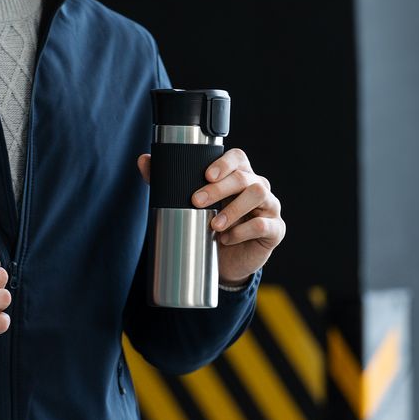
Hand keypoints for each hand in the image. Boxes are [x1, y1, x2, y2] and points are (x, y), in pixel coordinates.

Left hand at [137, 148, 284, 285]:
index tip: (206, 175)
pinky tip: (227, 239)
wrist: (225, 262)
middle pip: (245, 177)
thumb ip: (166, 181)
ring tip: (213, 224)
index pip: (238, 158)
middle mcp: (258, 186)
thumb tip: (143, 160)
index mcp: (239, 175)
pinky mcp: (275, 230)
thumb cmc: (209, 225)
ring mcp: (270, 207)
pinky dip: (243, 231)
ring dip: (233, 209)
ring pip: (259, 194)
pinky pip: (264, 225)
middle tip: (196, 202)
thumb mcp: (187, 204)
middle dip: (219, 189)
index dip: (224, 163)